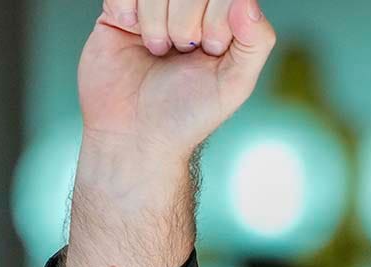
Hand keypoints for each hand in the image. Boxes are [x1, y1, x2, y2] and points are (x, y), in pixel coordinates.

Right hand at [63, 0, 275, 266]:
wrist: (135, 147)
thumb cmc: (189, 122)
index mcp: (222, 26)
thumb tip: (247, 0)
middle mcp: (187, 14)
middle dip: (188, 21)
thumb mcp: (236, 85)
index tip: (209, 48)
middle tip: (182, 54)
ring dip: (162, 23)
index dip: (216, 15)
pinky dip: (138, 15)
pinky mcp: (115, 14)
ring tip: (160, 53)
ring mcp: (151, 11)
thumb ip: (255, 41)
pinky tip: (141, 41)